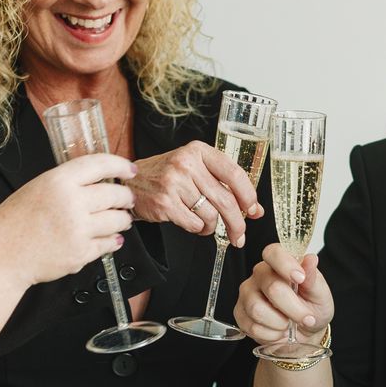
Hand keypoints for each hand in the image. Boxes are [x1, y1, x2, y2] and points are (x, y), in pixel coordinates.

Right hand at [0, 152, 137, 284]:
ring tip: (120, 219)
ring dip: (123, 219)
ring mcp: (79, 229)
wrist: (2, 256)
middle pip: (115, 194)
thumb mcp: (37, 188)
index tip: (130, 169)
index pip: (100, 164)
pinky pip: (109, 244)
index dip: (120, 165)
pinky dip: (112, 240)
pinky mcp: (82, 253)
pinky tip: (110, 238)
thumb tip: (98, 181)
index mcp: (59, 181)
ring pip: (118, 220)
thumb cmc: (13, 222)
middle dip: (126, 196)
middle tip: (127, 198)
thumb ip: (67, 183)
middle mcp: (72, 203)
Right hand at [127, 141, 262, 243]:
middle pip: (225, 200)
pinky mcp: (165, 203)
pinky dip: (198, 229)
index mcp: (198, 151)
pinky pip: (194, 224)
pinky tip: (192, 223)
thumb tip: (254, 209)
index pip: (234, 174)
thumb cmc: (166, 175)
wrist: (131, 183)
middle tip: (240, 235)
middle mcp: (187, 164)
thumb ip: (223, 184)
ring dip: (212, 226)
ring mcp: (174, 183)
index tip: (253, 210)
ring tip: (205, 223)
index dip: (248, 195)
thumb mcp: (194, 169)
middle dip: (237, 223)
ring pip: (211, 215)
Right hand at [234, 243, 333, 346]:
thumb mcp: (320, 295)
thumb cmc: (312, 309)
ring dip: (280, 323)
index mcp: (280, 263)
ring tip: (289, 324)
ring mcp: (247, 293)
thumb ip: (313, 278)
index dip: (286, 264)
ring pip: (257, 309)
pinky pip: (252, 326)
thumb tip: (311, 259)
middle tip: (306, 318)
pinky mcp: (240, 313)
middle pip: (272, 287)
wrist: (305, 334)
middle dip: (293, 308)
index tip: (300, 279)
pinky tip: (278, 331)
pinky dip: (271, 334)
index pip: (273, 252)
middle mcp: (260, 275)